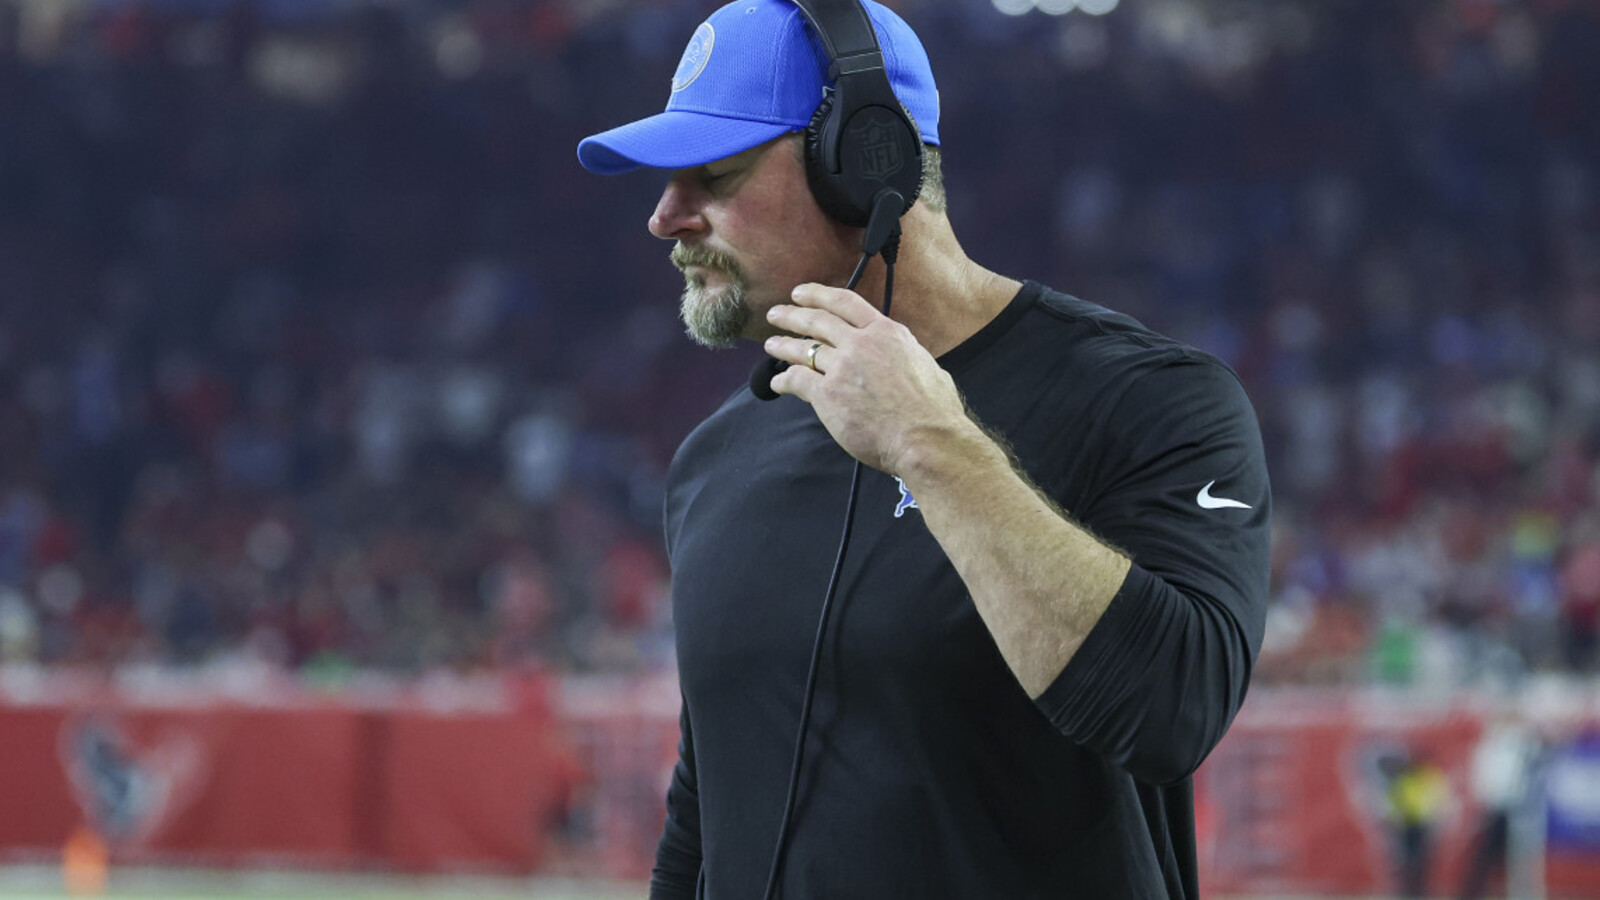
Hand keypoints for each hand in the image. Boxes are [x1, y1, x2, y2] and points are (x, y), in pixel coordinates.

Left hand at [764, 283, 976, 474]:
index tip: (801, 293)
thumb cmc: (933, 411)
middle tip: (776, 314)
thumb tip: (904, 357)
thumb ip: (905, 354)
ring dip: (783, 345)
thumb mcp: (925, 365)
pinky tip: (777, 383)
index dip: (818, 295)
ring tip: (771, 345)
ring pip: (803, 349)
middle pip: (817, 321)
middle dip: (792, 315)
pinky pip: (797, 380)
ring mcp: (842, 367)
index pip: (845, 302)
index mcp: (886, 333)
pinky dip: (783, 380)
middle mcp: (862, 344)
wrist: (925, 438)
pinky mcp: (828, 394)